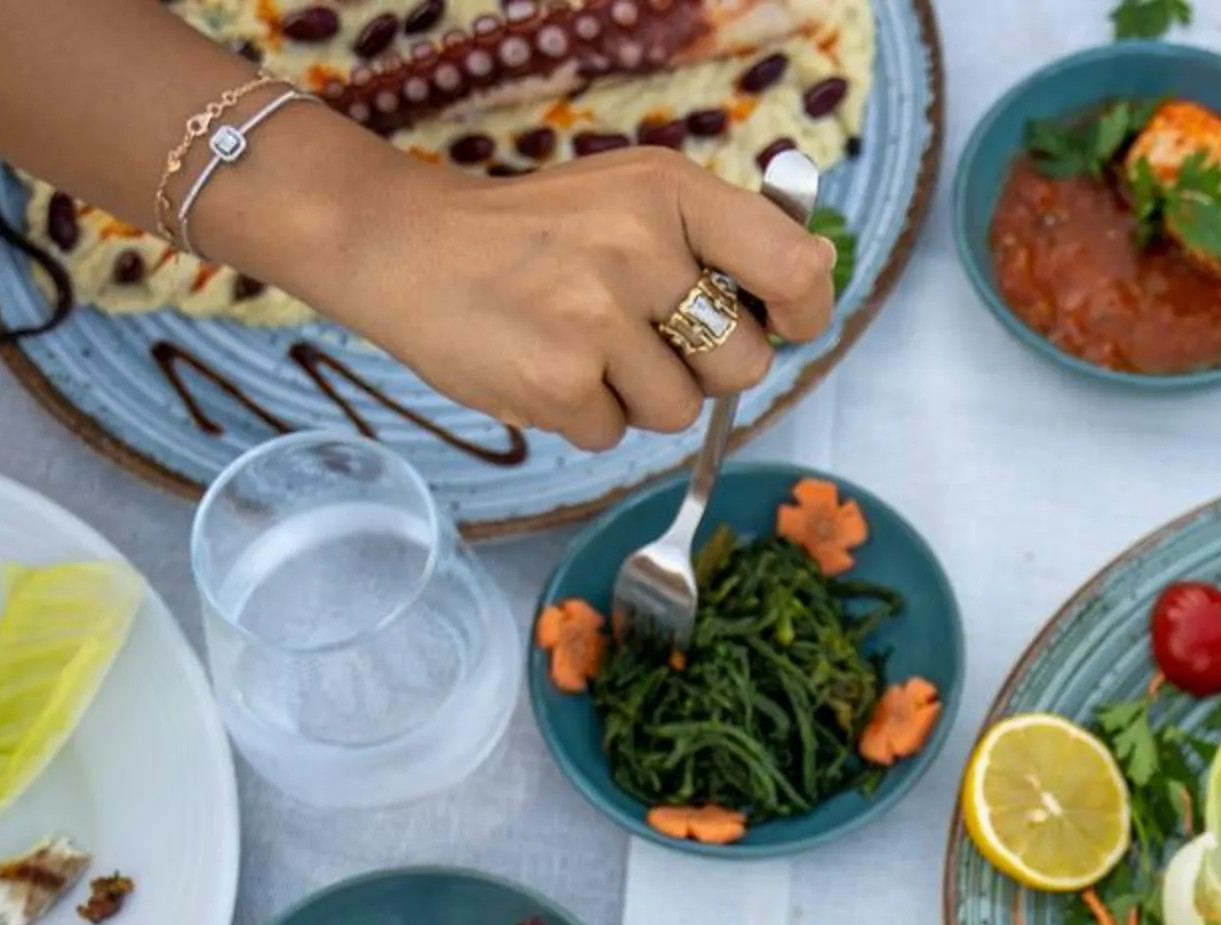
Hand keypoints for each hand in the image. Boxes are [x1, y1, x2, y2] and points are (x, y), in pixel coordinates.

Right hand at [276, 145, 837, 451]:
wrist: (404, 246)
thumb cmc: (538, 232)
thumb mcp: (631, 198)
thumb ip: (724, 237)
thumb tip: (817, 275)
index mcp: (669, 191)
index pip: (789, 267)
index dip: (804, 312)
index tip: (786, 324)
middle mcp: (638, 248)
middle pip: (742, 365)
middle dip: (704, 369)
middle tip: (644, 336)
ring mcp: (594, 318)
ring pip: (679, 412)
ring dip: (638, 397)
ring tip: (583, 347)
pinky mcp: (554, 382)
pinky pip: (614, 436)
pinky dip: (583, 416)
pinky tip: (545, 365)